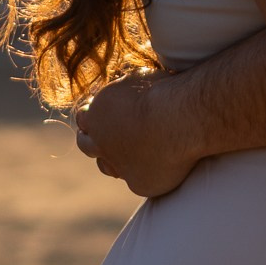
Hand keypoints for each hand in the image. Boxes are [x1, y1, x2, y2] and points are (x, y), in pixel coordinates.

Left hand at [74, 70, 201, 200]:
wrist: (181, 119)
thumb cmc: (163, 92)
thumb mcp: (136, 80)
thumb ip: (124, 93)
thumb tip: (126, 92)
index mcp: (96, 114)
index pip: (84, 117)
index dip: (92, 115)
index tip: (103, 113)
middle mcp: (100, 143)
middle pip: (86, 145)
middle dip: (91, 139)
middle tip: (103, 137)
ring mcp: (118, 166)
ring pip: (107, 167)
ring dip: (112, 160)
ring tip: (128, 153)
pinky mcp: (139, 184)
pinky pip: (137, 181)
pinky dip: (144, 173)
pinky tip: (157, 166)